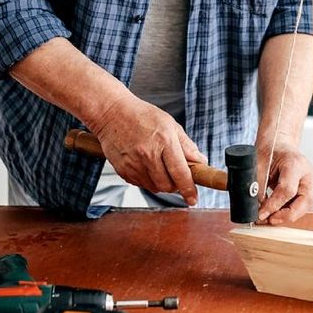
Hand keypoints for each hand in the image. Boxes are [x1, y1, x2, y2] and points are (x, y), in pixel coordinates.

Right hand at [89, 95, 206, 205]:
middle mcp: (148, 155)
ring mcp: (133, 164)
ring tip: (159, 166)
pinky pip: (141, 184)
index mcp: (164, 141)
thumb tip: (201, 162)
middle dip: (176, 185)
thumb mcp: (170, 124)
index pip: (180, 172)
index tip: (193, 199)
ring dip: (161, 183)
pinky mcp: (123, 170)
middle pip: (168, 185)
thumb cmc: (142, 116)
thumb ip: (187, 145)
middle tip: (176, 174)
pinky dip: (148, 180)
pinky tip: (146, 165)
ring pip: (154, 188)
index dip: (189, 189)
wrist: (112, 114)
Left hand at [256, 139, 312, 223]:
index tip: (261, 213)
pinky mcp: (308, 191)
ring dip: (287, 216)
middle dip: (286, 215)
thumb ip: (258, 184)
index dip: (274, 205)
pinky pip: (301, 207)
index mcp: (295, 163)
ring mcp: (310, 183)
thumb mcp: (259, 165)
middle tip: (269, 220)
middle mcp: (307, 174)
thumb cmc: (270, 152)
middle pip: (304, 202)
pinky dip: (288, 212)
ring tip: (269, 218)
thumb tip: (255, 206)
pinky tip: (275, 214)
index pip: (288, 190)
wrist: (279, 146)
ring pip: (305, 207)